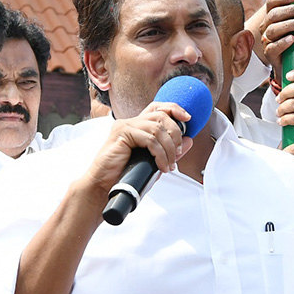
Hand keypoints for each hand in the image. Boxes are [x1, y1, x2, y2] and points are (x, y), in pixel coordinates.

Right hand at [77, 101, 191, 204]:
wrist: (104, 185)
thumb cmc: (124, 175)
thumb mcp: (153, 162)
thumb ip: (170, 150)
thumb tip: (189, 140)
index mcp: (137, 125)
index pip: (157, 108)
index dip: (174, 109)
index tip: (188, 118)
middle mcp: (130, 122)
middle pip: (161, 116)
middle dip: (175, 135)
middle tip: (177, 153)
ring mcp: (125, 126)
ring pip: (157, 129)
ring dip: (169, 149)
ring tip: (169, 164)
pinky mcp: (122, 134)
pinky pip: (149, 139)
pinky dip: (160, 154)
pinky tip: (161, 166)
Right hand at [252, 0, 293, 78]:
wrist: (289, 62)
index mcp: (274, 14)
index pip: (273, 1)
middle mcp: (267, 25)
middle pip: (274, 14)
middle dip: (290, 10)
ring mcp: (267, 39)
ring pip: (274, 29)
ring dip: (289, 24)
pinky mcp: (270, 53)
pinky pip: (273, 47)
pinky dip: (282, 43)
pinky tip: (292, 39)